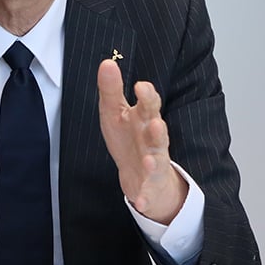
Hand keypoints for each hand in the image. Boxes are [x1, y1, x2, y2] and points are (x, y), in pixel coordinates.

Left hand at [97, 59, 186, 223]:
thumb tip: (107, 62)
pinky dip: (144, 197)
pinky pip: (147, 192)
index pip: (149, 104)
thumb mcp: (116, 113)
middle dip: (156, 126)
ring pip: (157, 160)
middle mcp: (152, 140)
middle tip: (153, 120)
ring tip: (150, 160)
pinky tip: (140, 202)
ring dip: (154, 159)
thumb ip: (112, 90)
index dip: (147, 96)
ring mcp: (153, 163)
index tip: (141, 86)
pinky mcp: (148, 186)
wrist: (141, 176)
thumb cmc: (129, 139)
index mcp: (143, 119)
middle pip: (158, 131)